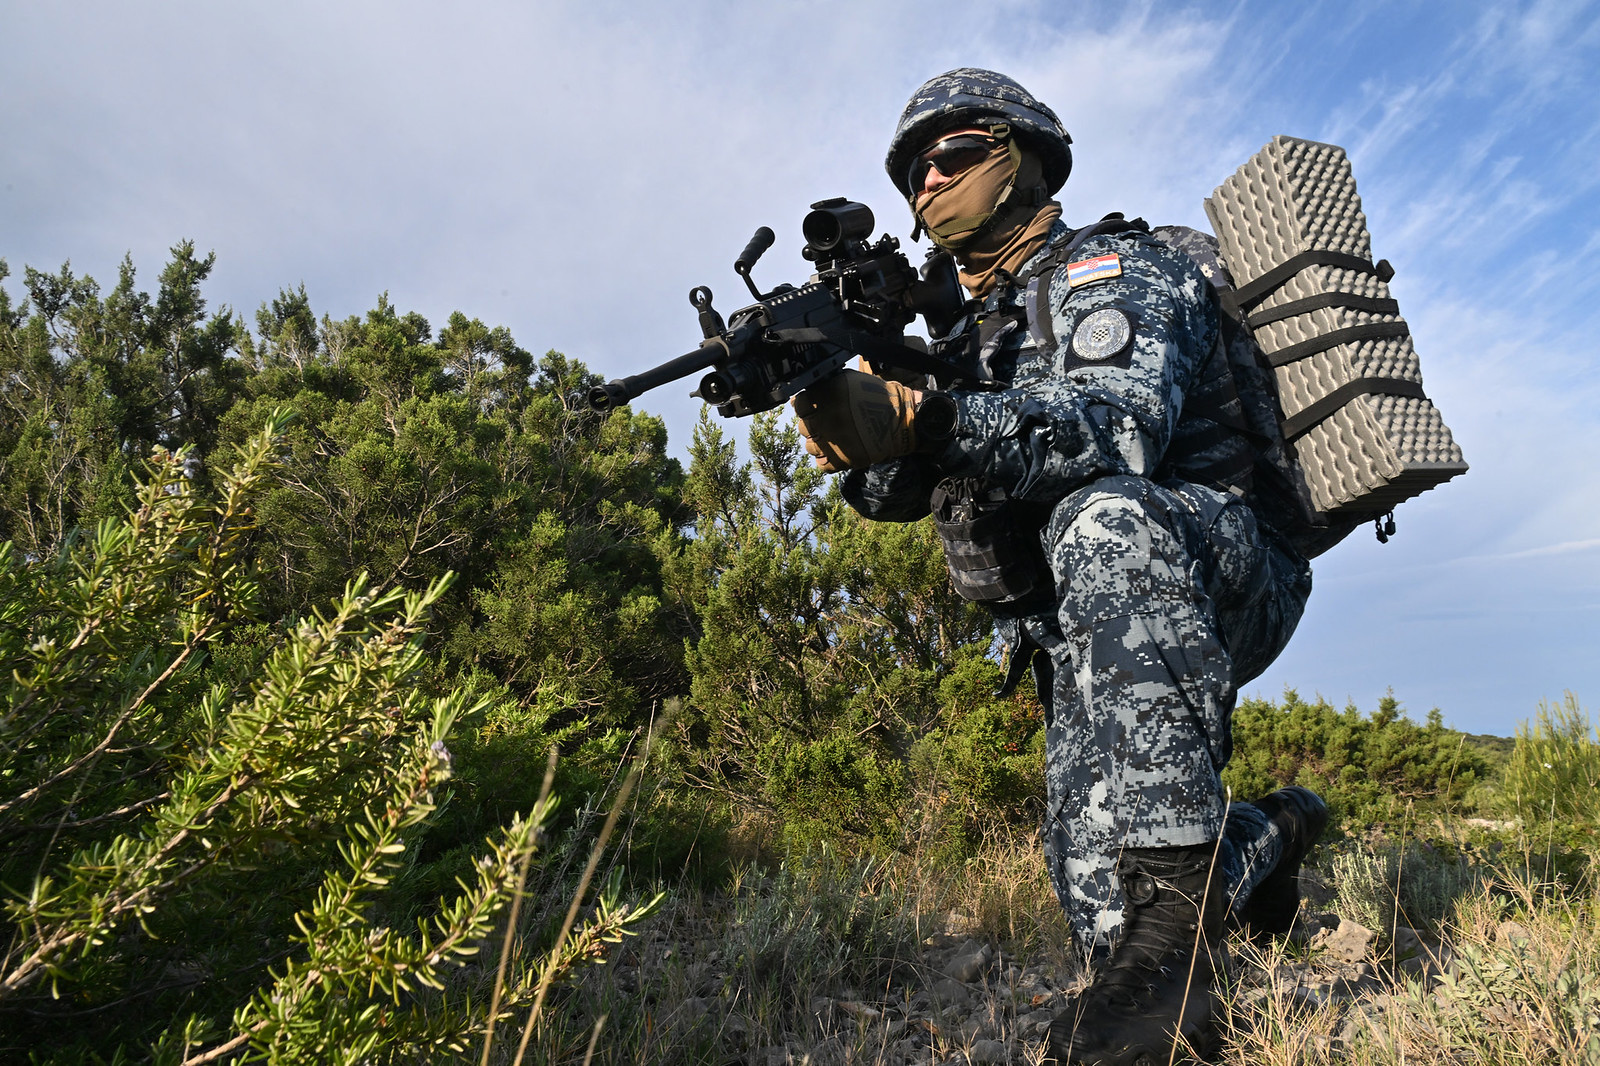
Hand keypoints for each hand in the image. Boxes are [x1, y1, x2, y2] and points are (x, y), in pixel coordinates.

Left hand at [791, 369, 919, 471]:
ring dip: (820, 442)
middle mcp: (827, 419)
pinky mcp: (843, 460)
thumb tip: (802, 395)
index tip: (814, 407)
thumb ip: (825, 386)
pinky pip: (822, 465)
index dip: (806, 406)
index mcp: (828, 397)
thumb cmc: (876, 398)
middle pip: (803, 427)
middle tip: (827, 422)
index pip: (799, 404)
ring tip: (834, 437)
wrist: (903, 421)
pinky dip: (827, 459)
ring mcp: (834, 442)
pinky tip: (835, 451)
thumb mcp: (850, 381)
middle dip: (813, 424)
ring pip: (811, 446)